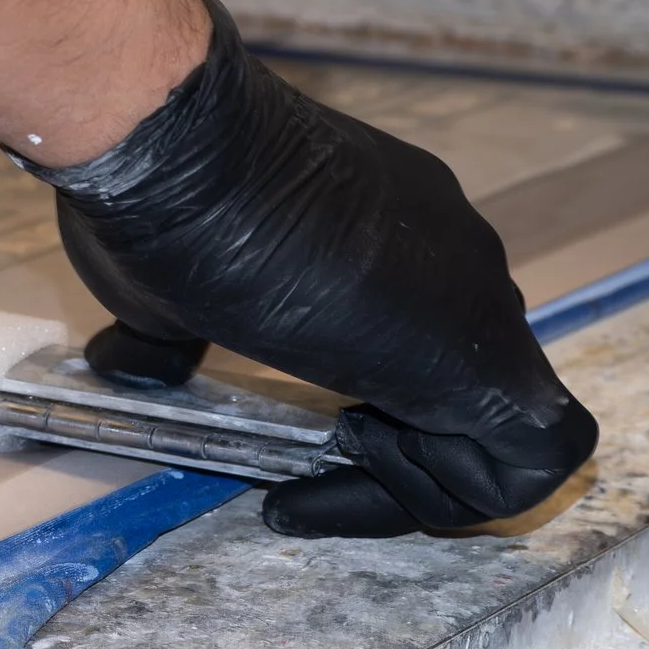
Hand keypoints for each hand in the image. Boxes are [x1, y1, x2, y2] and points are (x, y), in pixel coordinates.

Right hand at [16, 0, 598, 537]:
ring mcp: (474, 295)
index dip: (360, 390)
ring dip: (415, 471)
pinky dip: (451, 492)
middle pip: (460, 371)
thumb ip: (172, 333)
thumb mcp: (161, 280)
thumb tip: (128, 366)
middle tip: (302, 456)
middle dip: (391, 435)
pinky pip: (520, 457)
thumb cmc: (160, 197)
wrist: (177, 156)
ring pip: (498, 419)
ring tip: (320, 477)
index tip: (284, 422)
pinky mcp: (479, 358)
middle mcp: (446, 246)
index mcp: (384, 215)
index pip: (410, 320)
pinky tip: (351, 479)